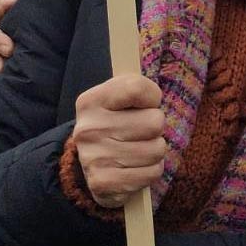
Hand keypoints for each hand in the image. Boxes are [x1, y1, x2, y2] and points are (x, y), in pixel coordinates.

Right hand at [72, 75, 167, 208]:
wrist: (87, 165)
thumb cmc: (115, 123)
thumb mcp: (119, 97)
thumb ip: (136, 84)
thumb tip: (146, 62)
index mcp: (90, 101)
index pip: (137, 88)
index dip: (152, 97)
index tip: (146, 104)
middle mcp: (89, 129)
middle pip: (155, 121)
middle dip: (156, 128)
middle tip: (141, 132)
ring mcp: (94, 158)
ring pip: (157, 149)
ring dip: (155, 151)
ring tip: (138, 150)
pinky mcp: (104, 184)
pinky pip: (152, 173)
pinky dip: (151, 171)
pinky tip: (136, 168)